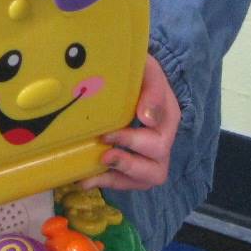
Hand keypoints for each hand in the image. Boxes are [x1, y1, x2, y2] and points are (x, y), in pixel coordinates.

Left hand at [82, 55, 179, 191]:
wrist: (128, 71)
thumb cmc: (140, 71)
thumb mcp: (147, 69)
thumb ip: (152, 88)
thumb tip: (147, 118)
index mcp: (167, 120)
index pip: (158, 143)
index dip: (133, 143)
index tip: (107, 134)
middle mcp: (160, 143)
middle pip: (155, 170)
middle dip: (128, 165)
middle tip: (103, 156)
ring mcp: (146, 155)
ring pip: (142, 181)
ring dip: (116, 180)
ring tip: (90, 176)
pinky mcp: (130, 161)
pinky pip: (124, 181)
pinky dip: (105, 181)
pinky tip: (83, 178)